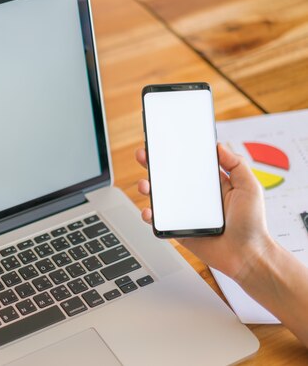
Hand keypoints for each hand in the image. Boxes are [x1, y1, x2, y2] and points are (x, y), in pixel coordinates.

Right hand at [135, 143, 274, 281]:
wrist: (246, 255)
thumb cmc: (252, 224)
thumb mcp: (250, 187)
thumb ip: (236, 164)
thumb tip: (219, 146)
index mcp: (210, 184)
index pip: (189, 164)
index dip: (175, 152)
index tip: (164, 142)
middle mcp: (195, 197)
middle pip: (168, 176)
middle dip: (153, 164)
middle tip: (145, 156)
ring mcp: (184, 212)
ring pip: (159, 197)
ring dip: (147, 187)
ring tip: (145, 185)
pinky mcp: (177, 229)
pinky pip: (158, 220)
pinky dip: (149, 215)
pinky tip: (149, 211)